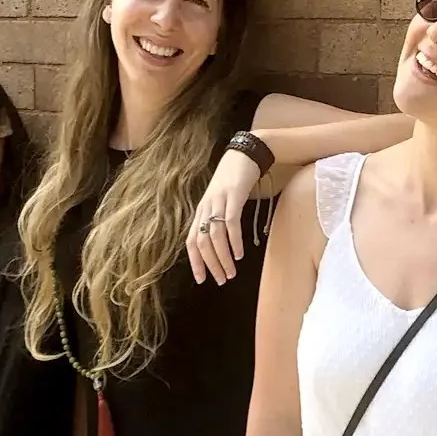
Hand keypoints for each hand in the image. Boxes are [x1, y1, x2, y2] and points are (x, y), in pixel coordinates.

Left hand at [186, 150, 261, 285]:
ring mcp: (219, 201)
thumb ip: (217, 220)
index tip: (202, 279)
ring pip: (215, 236)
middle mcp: (206, 207)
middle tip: (221, 280)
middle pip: (202, 242)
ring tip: (231, 272)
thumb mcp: (221, 202)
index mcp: (201, 211)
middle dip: (211, 265)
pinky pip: (231, 223)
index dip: (195, 262)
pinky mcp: (233, 196)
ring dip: (223, 258)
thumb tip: (219, 245)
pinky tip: (239, 254)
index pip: (191, 241)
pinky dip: (234, 241)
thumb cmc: (234, 181)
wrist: (245, 154)